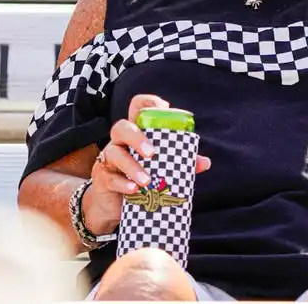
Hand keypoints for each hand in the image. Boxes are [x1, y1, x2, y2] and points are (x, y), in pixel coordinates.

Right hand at [83, 94, 210, 234]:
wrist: (114, 205)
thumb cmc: (141, 176)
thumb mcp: (160, 168)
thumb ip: (181, 162)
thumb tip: (205, 162)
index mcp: (136, 132)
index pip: (137, 107)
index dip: (148, 102)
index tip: (164, 108)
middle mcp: (120, 141)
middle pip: (121, 127)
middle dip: (137, 137)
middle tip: (152, 153)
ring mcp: (108, 159)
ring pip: (114, 153)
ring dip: (132, 166)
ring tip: (147, 181)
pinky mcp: (101, 178)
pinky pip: (109, 177)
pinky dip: (123, 183)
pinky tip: (134, 190)